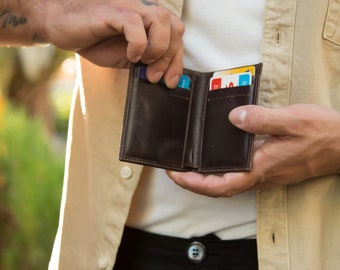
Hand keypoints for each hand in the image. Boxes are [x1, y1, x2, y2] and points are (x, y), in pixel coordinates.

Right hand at [2, 0, 183, 87]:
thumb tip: (164, 76)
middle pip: (175, 28)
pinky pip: (134, 23)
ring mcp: (128, 8)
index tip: (171, 81)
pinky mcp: (112, 12)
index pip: (177, 35)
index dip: (178, 60)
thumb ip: (146, 62)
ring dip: (157, 48)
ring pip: (161, 20)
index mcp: (149, 21)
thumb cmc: (95, 41)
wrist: (62, 27)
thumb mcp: (128, 57)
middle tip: (154, 76)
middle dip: (170, 58)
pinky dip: (137, 44)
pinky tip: (130, 55)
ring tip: (142, 62)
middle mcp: (143, 10)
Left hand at [168, 104, 339, 196]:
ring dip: (206, 178)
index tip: (175, 174)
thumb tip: (233, 118)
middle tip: (175, 169)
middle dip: (194, 182)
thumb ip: (262, 120)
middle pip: (219, 188)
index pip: (220, 185)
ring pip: (229, 183)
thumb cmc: (322, 134)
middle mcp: (260, 176)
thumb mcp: (292, 120)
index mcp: (261, 168)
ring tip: (189, 164)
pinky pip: (239, 175)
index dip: (194, 183)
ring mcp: (265, 175)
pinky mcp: (270, 169)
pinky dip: (222, 172)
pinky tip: (217, 159)